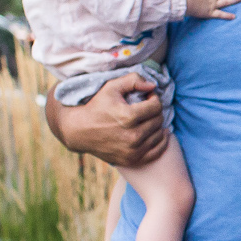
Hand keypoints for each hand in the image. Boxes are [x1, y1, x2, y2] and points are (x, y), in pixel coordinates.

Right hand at [46, 71, 167, 167]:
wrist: (79, 131)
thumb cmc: (96, 106)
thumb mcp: (111, 87)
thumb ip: (133, 80)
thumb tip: (153, 85)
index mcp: (128, 116)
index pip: (156, 106)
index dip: (154, 98)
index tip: (148, 96)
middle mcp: (132, 136)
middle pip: (158, 120)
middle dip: (155, 111)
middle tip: (147, 107)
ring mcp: (132, 150)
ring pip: (159, 135)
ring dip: (157, 125)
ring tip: (148, 119)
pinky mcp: (132, 160)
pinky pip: (157, 152)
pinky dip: (161, 142)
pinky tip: (158, 133)